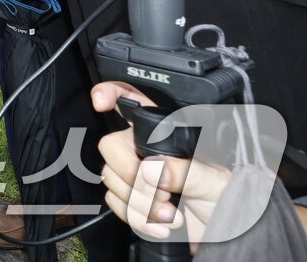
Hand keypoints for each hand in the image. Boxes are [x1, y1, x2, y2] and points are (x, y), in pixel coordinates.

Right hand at [93, 82, 229, 250]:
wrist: (225, 237)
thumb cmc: (227, 203)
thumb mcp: (214, 182)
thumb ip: (185, 172)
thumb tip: (151, 168)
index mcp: (166, 135)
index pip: (133, 101)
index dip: (110, 93)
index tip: (101, 103)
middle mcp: (145, 151)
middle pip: (111, 146)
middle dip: (131, 175)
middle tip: (160, 193)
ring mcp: (136, 176)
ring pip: (111, 179)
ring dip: (140, 204)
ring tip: (169, 214)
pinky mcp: (131, 201)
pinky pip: (115, 203)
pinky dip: (137, 218)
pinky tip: (160, 224)